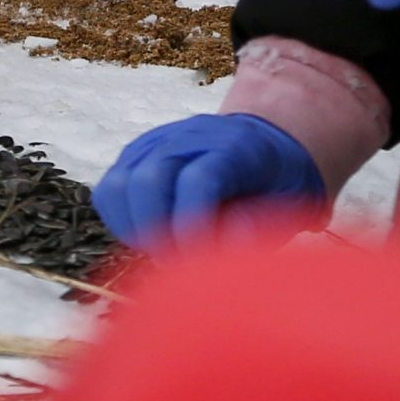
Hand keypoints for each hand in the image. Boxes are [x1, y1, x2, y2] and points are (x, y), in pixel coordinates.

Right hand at [93, 114, 324, 248]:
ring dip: (135, 228)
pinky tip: (148, 239)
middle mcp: (188, 137)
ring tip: (162, 252)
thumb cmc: (279, 182)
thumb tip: (224, 246)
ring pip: (119, 184)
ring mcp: (155, 143)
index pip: (198, 180)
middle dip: (158, 232)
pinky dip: (121, 222)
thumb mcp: (290, 201)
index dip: (193, 224)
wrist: (263, 138)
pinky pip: (109, 191)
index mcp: (234, 146)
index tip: (198, 261)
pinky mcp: (134, 156)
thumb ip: (258, 222)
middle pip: (149, 179)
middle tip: (179, 264)